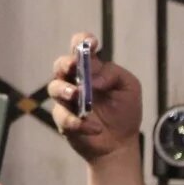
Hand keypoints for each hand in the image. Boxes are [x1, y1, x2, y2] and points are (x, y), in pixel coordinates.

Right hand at [47, 34, 142, 163]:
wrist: (120, 142)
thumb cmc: (124, 111)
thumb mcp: (129, 87)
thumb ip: (114, 75)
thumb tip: (93, 79)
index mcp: (91, 69)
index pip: (80, 48)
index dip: (82, 41)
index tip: (91, 43)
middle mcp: (75, 80)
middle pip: (61, 65)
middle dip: (66, 63)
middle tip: (74, 67)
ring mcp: (66, 100)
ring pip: (54, 88)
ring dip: (65, 90)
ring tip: (78, 96)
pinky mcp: (62, 120)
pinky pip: (63, 117)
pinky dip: (79, 122)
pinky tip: (95, 127)